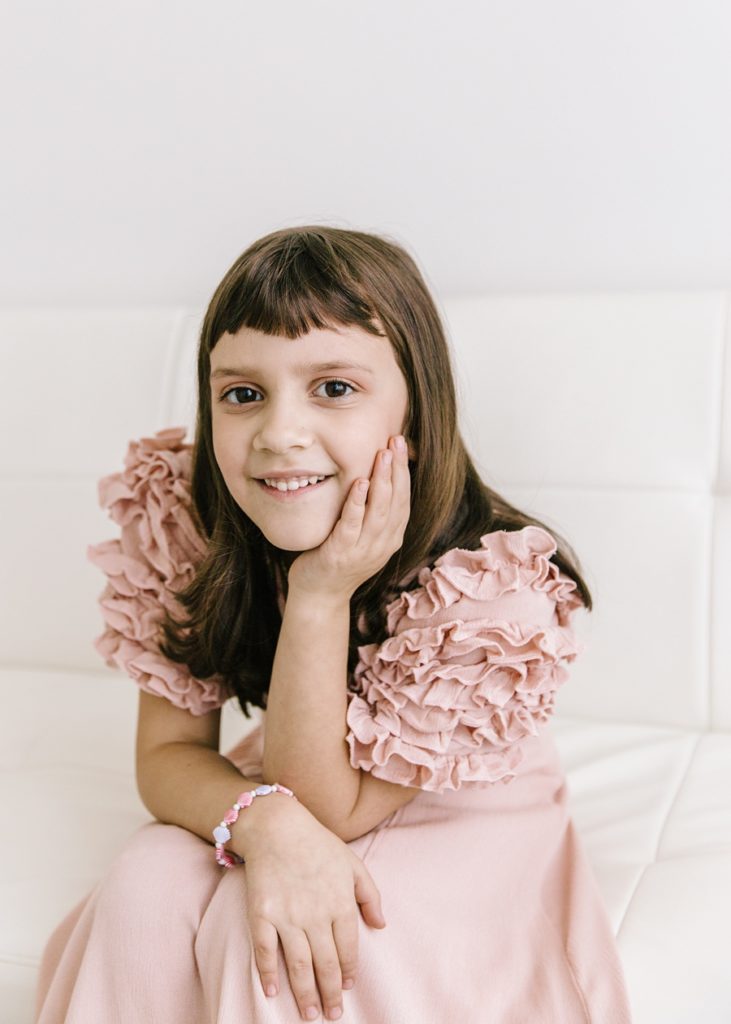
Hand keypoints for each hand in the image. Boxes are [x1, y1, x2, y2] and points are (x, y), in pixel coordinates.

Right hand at [239, 798, 385, 1021]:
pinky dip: (268, 973)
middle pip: (326, 963)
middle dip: (330, 993)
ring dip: (305, 992)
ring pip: (299, 963)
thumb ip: (370, 895)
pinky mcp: (261, 913)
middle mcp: (316, 913)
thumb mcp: (353, 864)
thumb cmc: (318, 844)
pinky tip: (273, 991)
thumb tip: (381, 925)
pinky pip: (265, 950)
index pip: (348, 949)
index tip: (346, 987)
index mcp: (340, 902)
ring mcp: (287, 915)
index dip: (348, 972)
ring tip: (310, 1014)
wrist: (277, 826)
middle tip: (331, 1015)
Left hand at [287, 434, 410, 600]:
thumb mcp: (363, 535)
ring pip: (379, 511)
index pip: (404, 500)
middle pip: (396, 501)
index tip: (401, 445)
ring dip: (382, 481)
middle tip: (395, 441)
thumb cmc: (338, 559)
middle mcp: (382, 544)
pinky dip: (357, 503)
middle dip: (397, 469)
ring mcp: (364, 550)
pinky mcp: (341, 553)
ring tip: (382, 455)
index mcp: (391, 538)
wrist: (319, 594)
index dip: (404, 471)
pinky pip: (352, 524)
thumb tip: (377, 476)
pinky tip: (359, 483)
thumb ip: (373, 512)